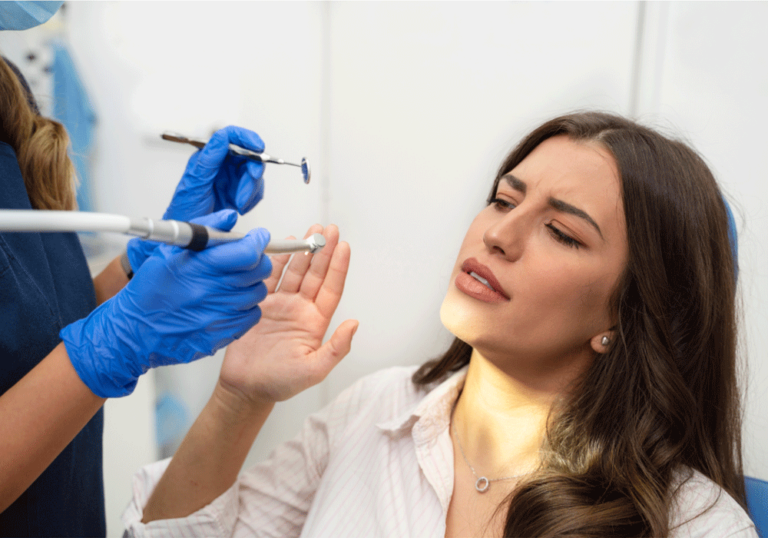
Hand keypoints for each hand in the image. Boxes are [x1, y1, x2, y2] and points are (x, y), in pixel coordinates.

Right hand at [61, 210, 272, 397]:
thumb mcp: (169, 252)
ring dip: (250, 285)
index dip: (258, 241)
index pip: (247, 252)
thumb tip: (229, 217)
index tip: (258, 237)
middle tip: (247, 259)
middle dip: (258, 260)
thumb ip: (205, 231)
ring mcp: (218, 316)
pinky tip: (229, 303)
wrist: (133, 331)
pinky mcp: (221, 335)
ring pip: (258, 293)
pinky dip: (246, 308)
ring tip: (232, 283)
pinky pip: (251, 316)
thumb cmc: (149, 290)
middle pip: (258, 272)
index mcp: (198, 268)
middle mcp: (211, 292)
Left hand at [126, 126, 264, 272]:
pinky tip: (239, 207)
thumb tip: (221, 138)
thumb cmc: (184, 209)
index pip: (230, 137)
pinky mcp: (239, 192)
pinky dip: (252, 200)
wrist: (187, 235)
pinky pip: (256, 190)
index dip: (246, 138)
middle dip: (252, 172)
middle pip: (248, 156)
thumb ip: (209, 159)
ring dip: (250, 190)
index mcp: (209, 157)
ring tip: (237, 204)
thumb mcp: (195, 183)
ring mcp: (231, 178)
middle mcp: (221, 165)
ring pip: (254, 174)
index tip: (258, 147)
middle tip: (246, 188)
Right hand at [217, 224, 357, 406]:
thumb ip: (336, 348)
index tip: (345, 246)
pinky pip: (270, 278)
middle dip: (323, 250)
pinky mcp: (260, 304)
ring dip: (303, 251)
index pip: (331, 288)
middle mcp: (300, 309)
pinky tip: (284, 245)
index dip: (338, 267)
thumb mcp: (314, 370)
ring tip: (312, 230)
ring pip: (294, 272)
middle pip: (315, 274)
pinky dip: (276, 262)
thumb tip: (354, 324)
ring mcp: (281, 305)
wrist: (246, 388)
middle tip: (330, 229)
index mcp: (316, 322)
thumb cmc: (281, 383)